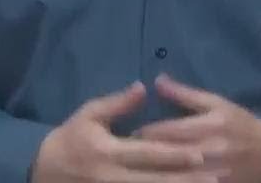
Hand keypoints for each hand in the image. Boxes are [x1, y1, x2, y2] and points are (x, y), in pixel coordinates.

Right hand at [31, 82, 212, 182]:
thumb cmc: (69, 139)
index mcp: (107, 151)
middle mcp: (112, 177)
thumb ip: (117, 103)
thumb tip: (143, 88)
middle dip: (186, 180)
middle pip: (156, 181)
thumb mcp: (88, 115)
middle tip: (216, 178)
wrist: (43, 173)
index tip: (201, 154)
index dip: (175, 155)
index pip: (147, 154)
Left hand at [136, 75, 260, 182]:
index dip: (144, 133)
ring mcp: (212, 175)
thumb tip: (157, 80)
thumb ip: (184, 94)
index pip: (165, 131)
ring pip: (174, 175)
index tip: (130, 134)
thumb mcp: (216, 103)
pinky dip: (172, 180)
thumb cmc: (239, 123)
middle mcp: (209, 151)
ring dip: (154, 171)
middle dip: (144, 154)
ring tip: (139, 169)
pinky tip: (159, 178)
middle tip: (128, 154)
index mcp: (209, 125)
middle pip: (165, 155)